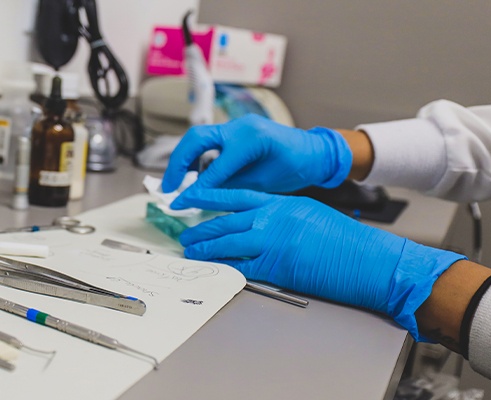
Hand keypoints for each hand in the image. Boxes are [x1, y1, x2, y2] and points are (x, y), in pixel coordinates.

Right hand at [161, 114, 351, 193]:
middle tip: (168, 187)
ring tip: (176, 182)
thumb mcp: (265, 183)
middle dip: (178, 163)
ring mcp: (237, 125)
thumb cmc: (297, 168)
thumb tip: (203, 195)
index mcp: (252, 139)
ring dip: (184, 157)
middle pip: (197, 138)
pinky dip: (197, 156)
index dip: (197, 187)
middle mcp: (241, 126)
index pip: (215, 166)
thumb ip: (233, 186)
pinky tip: (192, 173)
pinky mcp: (235, 130)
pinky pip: (210, 140)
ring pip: (199, 136)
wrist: (313, 152)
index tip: (181, 203)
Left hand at [172, 188, 465, 340]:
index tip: (191, 198)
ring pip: (228, 243)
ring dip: (205, 248)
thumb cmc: (343, 237)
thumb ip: (282, 214)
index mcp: (281, 202)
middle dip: (201, 228)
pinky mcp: (277, 268)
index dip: (210, 197)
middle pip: (226, 221)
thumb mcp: (310, 213)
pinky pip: (241, 267)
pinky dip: (222, 268)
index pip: (236, 195)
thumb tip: (259, 222)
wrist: (366, 257)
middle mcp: (273, 218)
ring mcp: (273, 242)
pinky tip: (211, 269)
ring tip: (190, 252)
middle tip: (185, 235)